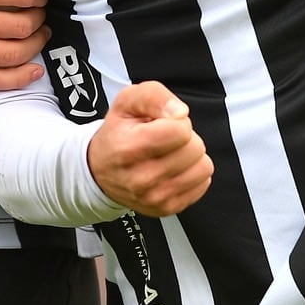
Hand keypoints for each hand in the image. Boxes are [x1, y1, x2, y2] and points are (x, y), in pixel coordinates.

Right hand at [86, 82, 211, 216]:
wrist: (100, 171)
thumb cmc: (117, 133)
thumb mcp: (127, 101)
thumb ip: (154, 96)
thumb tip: (180, 112)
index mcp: (128, 148)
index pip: (181, 131)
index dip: (177, 121)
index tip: (162, 124)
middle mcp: (141, 178)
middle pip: (195, 149)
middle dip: (185, 138)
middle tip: (164, 140)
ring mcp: (155, 197)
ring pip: (203, 167)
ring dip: (191, 157)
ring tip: (169, 154)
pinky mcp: (167, 208)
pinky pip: (203, 183)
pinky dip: (192, 173)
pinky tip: (173, 169)